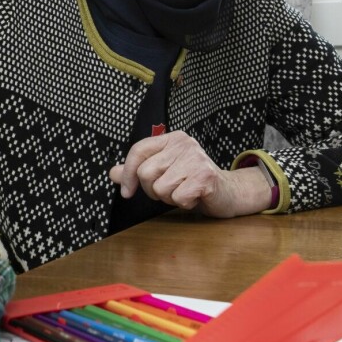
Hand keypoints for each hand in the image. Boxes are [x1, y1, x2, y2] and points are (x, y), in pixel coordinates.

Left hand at [110, 132, 273, 217]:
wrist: (228, 192)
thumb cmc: (192, 181)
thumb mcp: (163, 172)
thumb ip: (138, 171)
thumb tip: (113, 173)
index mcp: (172, 139)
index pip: (138, 151)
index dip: (128, 174)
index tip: (127, 192)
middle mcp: (184, 144)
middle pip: (145, 173)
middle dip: (153, 189)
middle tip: (172, 189)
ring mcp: (196, 159)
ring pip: (160, 188)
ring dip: (169, 197)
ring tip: (184, 191)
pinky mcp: (205, 177)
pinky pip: (177, 197)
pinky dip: (184, 203)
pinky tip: (194, 196)